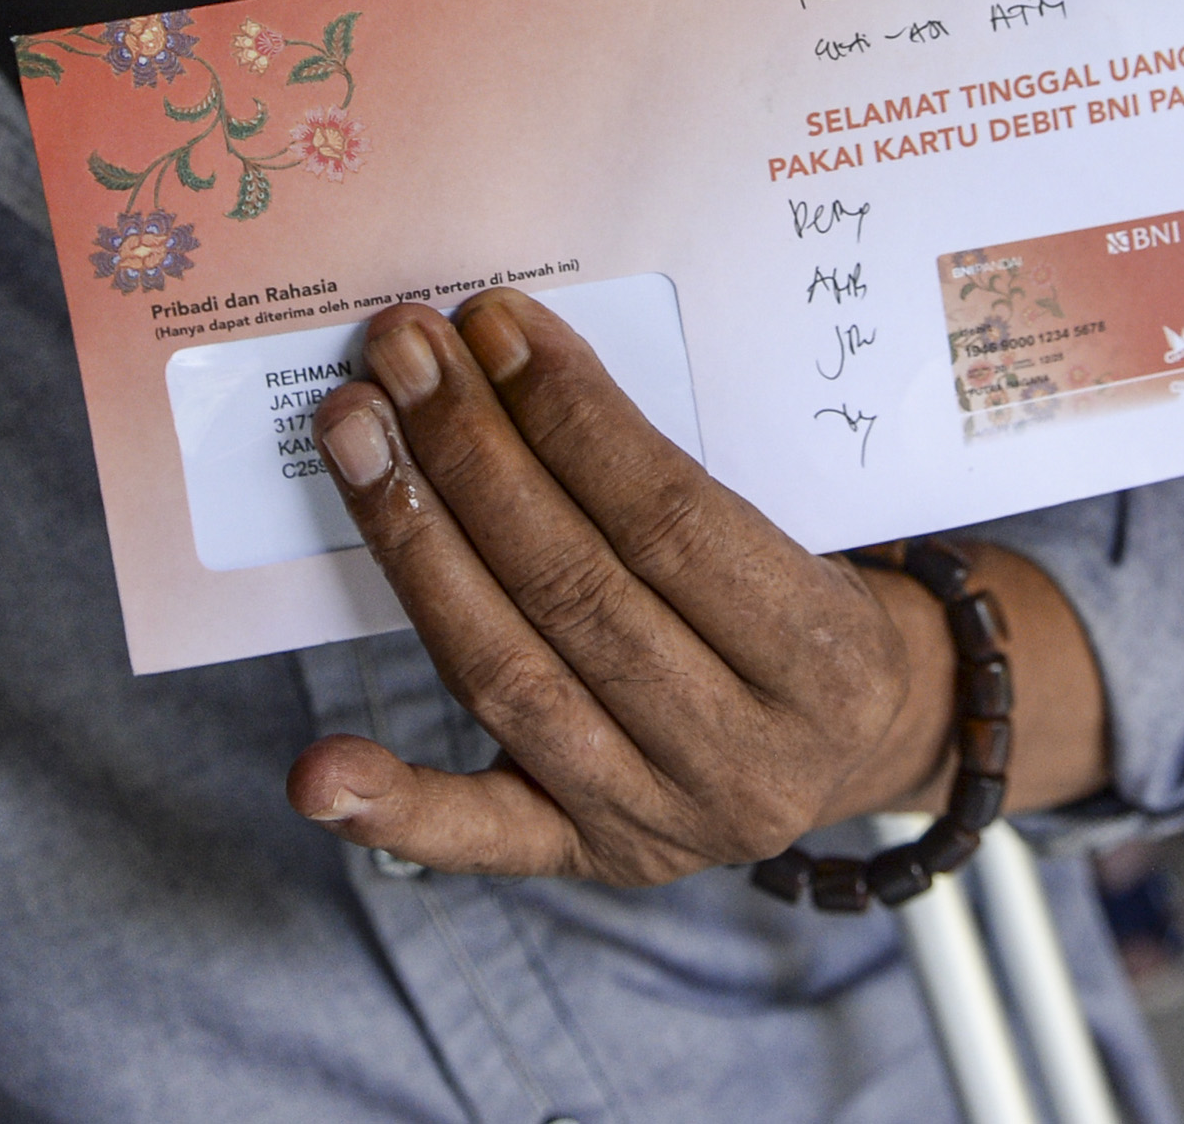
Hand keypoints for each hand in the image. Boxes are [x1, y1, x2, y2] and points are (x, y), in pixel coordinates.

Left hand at [289, 292, 1107, 883]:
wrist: (868, 737)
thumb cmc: (812, 602)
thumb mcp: (797, 532)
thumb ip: (671, 480)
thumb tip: (513, 358)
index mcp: (818, 654)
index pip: (669, 519)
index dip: (571, 417)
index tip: (494, 323)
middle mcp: (741, 753)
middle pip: (573, 586)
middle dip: (472, 453)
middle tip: (402, 354)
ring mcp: (660, 818)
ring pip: (509, 672)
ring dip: (414, 542)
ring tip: (354, 436)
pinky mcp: (591, 860)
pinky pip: (481, 838)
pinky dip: (393, 803)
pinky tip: (315, 770)